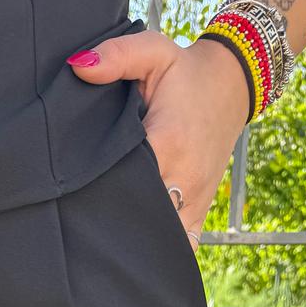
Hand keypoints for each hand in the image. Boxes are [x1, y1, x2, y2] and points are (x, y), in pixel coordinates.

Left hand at [67, 28, 252, 247]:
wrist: (231, 86)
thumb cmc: (184, 72)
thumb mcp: (153, 52)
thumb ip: (116, 56)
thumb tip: (78, 68)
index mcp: (168, 142)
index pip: (126, 180)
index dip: (97, 189)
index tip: (74, 190)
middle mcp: (184, 179)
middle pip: (138, 215)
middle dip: (110, 219)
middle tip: (81, 218)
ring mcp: (194, 202)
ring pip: (159, 240)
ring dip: (133, 243)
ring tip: (104, 237)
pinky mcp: (200, 214)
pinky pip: (180, 247)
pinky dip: (159, 254)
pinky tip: (136, 253)